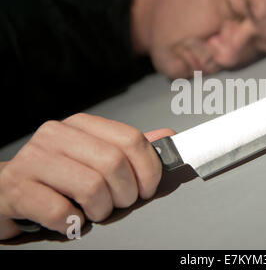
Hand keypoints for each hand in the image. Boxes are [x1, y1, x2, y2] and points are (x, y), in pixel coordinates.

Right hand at [0, 113, 174, 239]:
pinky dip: (73, 223)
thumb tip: (167, 137)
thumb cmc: (56, 175)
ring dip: (102, 209)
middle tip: (120, 202)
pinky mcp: (17, 189)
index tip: (148, 186)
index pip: (130, 139)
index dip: (149, 168)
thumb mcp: (93, 155)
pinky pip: (62, 212)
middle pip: (114, 164)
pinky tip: (70, 217)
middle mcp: (57, 136)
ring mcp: (34, 160)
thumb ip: (129, 148)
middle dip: (126, 193)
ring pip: (92, 187)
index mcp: (81, 125)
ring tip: (94, 210)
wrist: (7, 189)